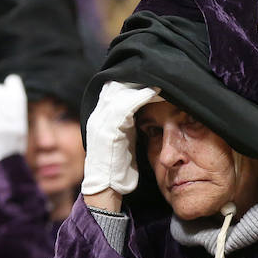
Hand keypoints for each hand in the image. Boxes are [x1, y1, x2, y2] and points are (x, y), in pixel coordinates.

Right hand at [81, 82, 159, 198]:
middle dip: (136, 77)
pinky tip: (154, 92)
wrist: (105, 189)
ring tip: (159, 76)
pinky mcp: (108, 131)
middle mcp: (99, 116)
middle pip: (117, 86)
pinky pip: (125, 107)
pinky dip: (140, 98)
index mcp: (102, 117)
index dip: (133, 80)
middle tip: (157, 68)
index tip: (152, 73)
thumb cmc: (118, 168)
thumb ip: (128, 123)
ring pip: (121, 93)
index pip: (116, 90)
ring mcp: (101, 123)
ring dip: (140, 84)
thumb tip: (142, 109)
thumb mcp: (124, 139)